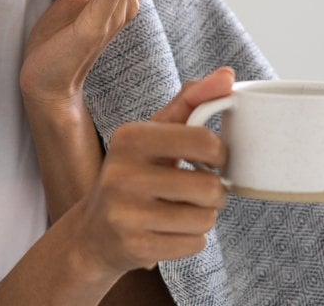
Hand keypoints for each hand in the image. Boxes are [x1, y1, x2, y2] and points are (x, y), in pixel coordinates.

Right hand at [69, 68, 234, 274]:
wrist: (95, 231)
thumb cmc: (133, 173)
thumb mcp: (153, 132)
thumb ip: (191, 101)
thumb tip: (228, 75)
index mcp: (130, 138)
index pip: (204, 141)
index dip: (220, 154)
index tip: (211, 159)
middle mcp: (122, 175)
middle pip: (211, 187)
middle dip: (215, 192)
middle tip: (198, 189)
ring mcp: (126, 214)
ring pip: (206, 219)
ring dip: (204, 216)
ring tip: (182, 209)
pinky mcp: (135, 247)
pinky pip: (195, 244)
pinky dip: (191, 239)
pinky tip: (169, 230)